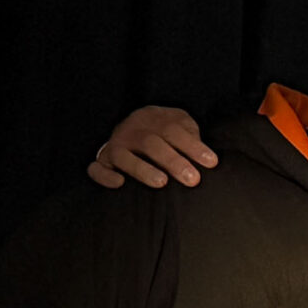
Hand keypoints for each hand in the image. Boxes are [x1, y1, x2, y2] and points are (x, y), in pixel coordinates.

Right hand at [88, 107, 213, 189]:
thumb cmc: (166, 132)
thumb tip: (208, 157)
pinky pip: (96, 169)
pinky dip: (104, 176)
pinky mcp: (103, 162)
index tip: (211, 162)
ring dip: (142, 169)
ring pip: (124, 156)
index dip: (193, 146)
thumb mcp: (182, 125)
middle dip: (173, 161)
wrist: (136, 122)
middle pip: (151, 144)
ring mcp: (116, 146)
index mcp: (157, 122)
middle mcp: (134, 133)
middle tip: (192, 179)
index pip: (175, 131)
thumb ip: (193, 136)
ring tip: (161, 182)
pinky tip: (120, 184)